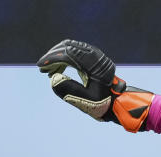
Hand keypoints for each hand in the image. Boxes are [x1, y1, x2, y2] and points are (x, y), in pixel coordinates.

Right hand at [37, 39, 153, 131]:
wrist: (120, 106)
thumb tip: (54, 79)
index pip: (69, 54)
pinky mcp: (94, 59)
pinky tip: (58, 71)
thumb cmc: (104, 105)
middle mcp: (97, 57)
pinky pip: (76, 53)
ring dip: (58, 57)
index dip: (52, 59)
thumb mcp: (85, 101)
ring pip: (71, 48)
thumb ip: (68, 90)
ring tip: (48, 71)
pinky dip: (65, 59)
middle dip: (53, 56)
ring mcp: (96, 56)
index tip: (40, 67)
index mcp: (95, 65)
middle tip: (42, 68)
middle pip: (68, 46)